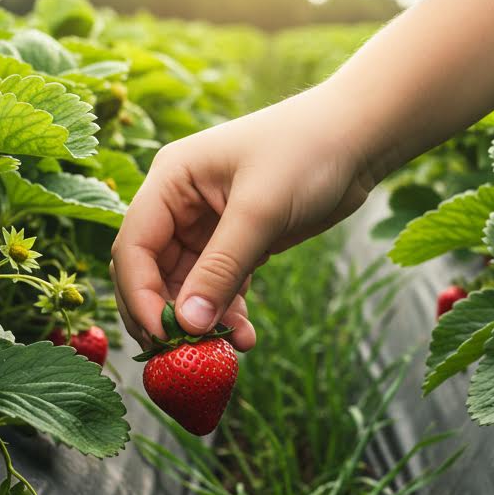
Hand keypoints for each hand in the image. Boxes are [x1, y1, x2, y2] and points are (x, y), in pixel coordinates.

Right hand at [110, 84, 375, 349]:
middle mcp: (179, 203)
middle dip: (167, 315)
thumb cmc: (307, 153)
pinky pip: (218, 286)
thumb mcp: (261, 212)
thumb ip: (222, 268)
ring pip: (187, 286)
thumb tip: (188, 325)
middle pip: (152, 272)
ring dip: (203, 320)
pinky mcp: (237, 242)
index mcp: (170, 180)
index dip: (140, 295)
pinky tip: (245, 336)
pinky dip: (227, 313)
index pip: (134, 246)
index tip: (163, 337)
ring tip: (231, 350)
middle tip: (186, 356)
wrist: (359, 138)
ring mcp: (207, 224)